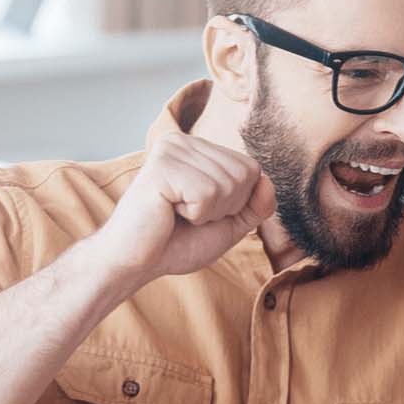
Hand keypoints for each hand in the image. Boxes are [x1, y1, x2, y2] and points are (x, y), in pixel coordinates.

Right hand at [91, 134, 274, 284]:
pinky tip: (168, 212)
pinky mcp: (161, 165)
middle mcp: (183, 140)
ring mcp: (171, 149)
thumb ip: (256, 204)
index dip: (238, 203)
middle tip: (187, 215)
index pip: (252, 169)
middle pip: (244, 174)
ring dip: (208, 212)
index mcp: (198, 149)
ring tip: (176, 213)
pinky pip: (207, 193)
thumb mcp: (229, 223)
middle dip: (224, 207)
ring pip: (228, 184)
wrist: (136, 262)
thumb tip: (268, 181)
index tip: (202, 211)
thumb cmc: (178, 242)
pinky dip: (195, 214)